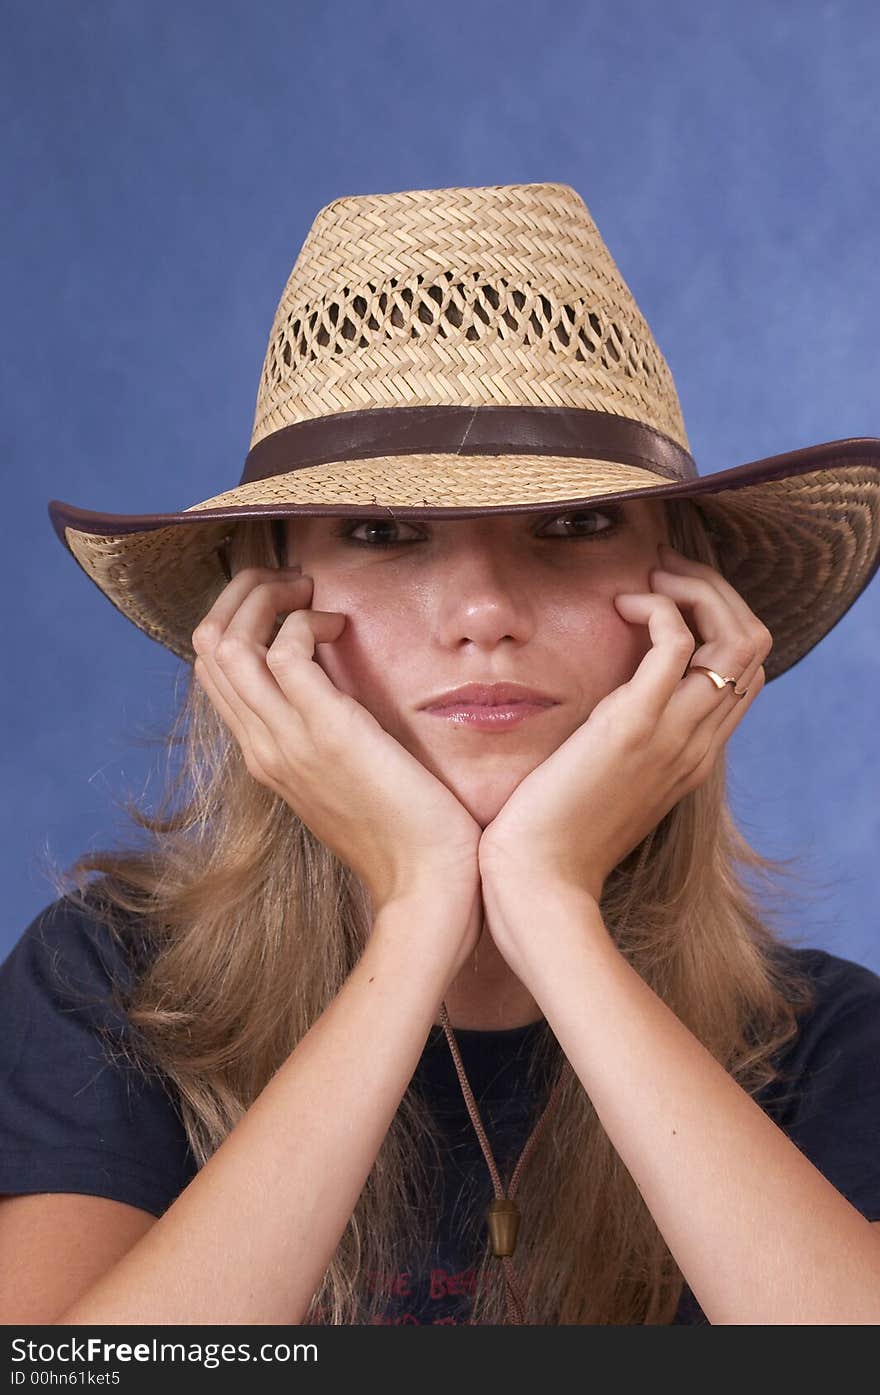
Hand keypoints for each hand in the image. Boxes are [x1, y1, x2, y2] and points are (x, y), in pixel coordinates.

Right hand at [191, 566, 483, 947]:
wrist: (426, 884)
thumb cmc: (404, 832)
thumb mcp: (351, 774)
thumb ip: (329, 732)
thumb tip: (340, 682)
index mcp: (264, 755)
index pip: (214, 670)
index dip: (239, 620)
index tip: (288, 604)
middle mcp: (261, 745)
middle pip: (206, 647)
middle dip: (242, 594)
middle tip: (294, 584)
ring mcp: (285, 741)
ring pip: (227, 642)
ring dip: (265, 597)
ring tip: (309, 592)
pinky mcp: (325, 732)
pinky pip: (285, 652)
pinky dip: (307, 622)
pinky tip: (343, 626)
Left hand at [478, 542, 771, 916]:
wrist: (540, 883)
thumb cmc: (556, 837)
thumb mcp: (604, 782)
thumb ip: (621, 744)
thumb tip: (605, 704)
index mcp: (694, 755)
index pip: (745, 675)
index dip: (719, 623)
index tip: (668, 601)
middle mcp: (698, 742)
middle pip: (755, 646)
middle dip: (717, 593)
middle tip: (665, 573)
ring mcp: (674, 733)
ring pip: (736, 637)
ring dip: (698, 589)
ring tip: (651, 578)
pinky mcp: (633, 724)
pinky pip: (676, 642)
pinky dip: (659, 606)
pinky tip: (621, 604)